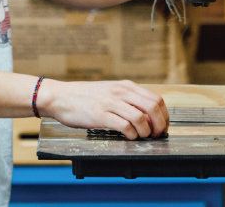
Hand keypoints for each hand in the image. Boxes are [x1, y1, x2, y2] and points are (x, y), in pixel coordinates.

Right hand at [35, 79, 168, 138]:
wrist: (60, 97)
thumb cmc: (84, 97)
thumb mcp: (110, 92)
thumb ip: (128, 100)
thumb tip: (148, 116)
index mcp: (126, 86)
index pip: (156, 99)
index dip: (164, 116)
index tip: (162, 127)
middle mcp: (121, 92)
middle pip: (153, 107)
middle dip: (159, 125)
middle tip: (156, 135)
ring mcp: (110, 103)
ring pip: (140, 118)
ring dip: (145, 132)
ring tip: (141, 137)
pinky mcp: (100, 115)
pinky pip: (124, 127)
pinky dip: (131, 135)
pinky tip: (128, 137)